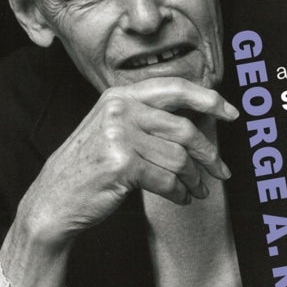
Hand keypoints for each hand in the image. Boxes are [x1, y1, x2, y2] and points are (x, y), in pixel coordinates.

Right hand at [0, 78, 237, 286]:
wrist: (54, 198)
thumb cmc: (90, 166)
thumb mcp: (114, 130)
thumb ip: (148, 120)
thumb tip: (198, 125)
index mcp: (120, 95)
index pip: (175, 88)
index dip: (209, 99)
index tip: (232, 113)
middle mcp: (120, 109)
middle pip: (184, 129)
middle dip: (209, 154)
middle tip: (221, 171)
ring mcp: (119, 135)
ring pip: (179, 159)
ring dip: (194, 180)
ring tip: (198, 190)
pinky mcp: (122, 164)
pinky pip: (167, 180)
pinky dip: (180, 193)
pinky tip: (181, 198)